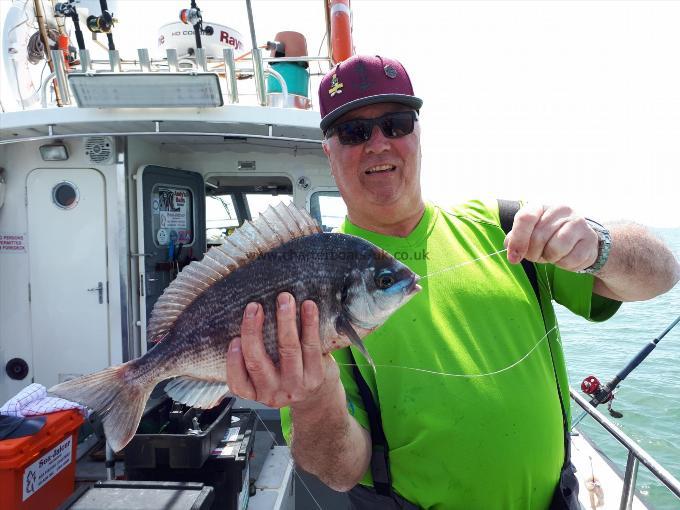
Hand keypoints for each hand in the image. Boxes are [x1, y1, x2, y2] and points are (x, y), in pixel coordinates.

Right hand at [226, 292, 338, 408]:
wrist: (318, 395)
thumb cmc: (285, 377)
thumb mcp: (264, 376)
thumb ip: (253, 357)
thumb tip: (244, 319)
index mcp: (255, 392)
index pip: (238, 382)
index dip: (234, 361)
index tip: (233, 339)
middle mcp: (274, 392)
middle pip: (258, 362)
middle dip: (253, 331)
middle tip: (254, 307)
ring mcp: (296, 385)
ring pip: (288, 350)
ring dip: (285, 321)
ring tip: (284, 299)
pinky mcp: (316, 375)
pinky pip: (312, 346)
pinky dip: (309, 323)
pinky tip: (307, 306)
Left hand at [504, 203, 598, 271]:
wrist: (581, 240)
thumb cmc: (550, 236)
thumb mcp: (530, 234)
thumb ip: (516, 238)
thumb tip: (509, 247)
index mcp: (542, 205)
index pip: (526, 218)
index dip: (517, 240)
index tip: (513, 257)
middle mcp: (561, 209)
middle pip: (538, 237)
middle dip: (533, 253)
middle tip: (537, 255)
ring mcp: (578, 222)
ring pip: (555, 248)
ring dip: (549, 258)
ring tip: (551, 255)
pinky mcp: (589, 239)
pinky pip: (569, 259)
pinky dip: (563, 264)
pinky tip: (566, 257)